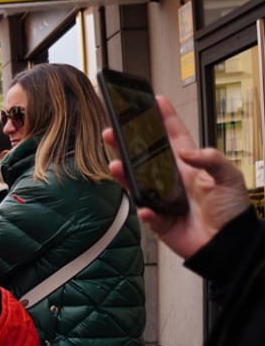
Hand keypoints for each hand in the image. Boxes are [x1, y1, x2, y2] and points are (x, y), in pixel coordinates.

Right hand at [102, 97, 251, 259]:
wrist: (228, 244)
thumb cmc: (232, 210)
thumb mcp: (229, 176)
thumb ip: (210, 159)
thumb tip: (185, 153)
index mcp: (190, 165)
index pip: (174, 135)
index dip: (164, 118)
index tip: (153, 100)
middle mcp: (173, 178)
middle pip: (144, 156)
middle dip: (128, 142)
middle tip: (113, 131)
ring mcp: (163, 198)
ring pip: (136, 182)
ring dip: (124, 174)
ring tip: (115, 164)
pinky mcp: (159, 220)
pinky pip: (146, 214)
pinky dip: (146, 212)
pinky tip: (147, 208)